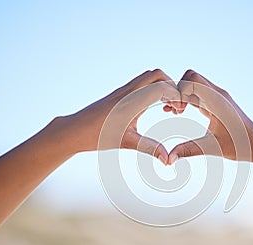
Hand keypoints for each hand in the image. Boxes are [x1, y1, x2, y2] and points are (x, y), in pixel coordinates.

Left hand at [63, 69, 179, 163]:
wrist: (73, 130)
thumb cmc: (97, 136)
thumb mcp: (127, 143)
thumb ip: (150, 148)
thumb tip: (168, 161)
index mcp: (132, 100)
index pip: (161, 87)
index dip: (176, 95)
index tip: (180, 111)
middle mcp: (128, 91)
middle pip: (156, 74)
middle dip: (172, 86)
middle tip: (176, 106)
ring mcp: (123, 91)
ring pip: (148, 77)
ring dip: (162, 86)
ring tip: (166, 107)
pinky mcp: (119, 95)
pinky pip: (140, 84)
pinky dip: (152, 89)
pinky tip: (152, 108)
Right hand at [164, 70, 252, 164]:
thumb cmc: (239, 145)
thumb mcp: (212, 148)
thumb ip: (188, 150)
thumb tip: (169, 160)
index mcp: (217, 101)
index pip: (192, 81)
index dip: (178, 92)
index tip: (176, 111)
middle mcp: (217, 94)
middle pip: (191, 77)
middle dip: (177, 90)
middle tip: (173, 110)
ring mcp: (217, 96)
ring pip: (194, 83)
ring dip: (181, 94)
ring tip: (175, 112)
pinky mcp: (217, 101)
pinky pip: (198, 92)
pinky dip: (187, 98)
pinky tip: (180, 112)